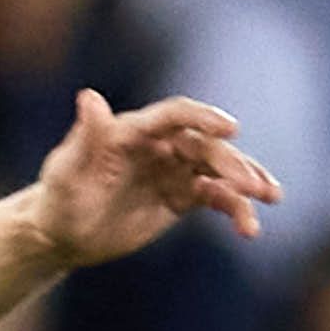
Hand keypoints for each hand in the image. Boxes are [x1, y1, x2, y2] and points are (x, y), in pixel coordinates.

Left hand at [24, 91, 279, 268]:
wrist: (62, 234)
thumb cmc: (59, 198)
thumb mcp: (66, 171)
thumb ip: (85, 136)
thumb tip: (88, 96)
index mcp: (135, 130)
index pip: (176, 116)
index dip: (204, 118)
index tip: (231, 128)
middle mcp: (161, 144)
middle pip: (206, 146)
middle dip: (232, 163)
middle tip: (251, 185)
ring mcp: (175, 169)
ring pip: (220, 170)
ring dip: (247, 182)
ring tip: (270, 198)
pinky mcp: (182, 196)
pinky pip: (216, 197)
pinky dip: (236, 208)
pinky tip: (249, 227)